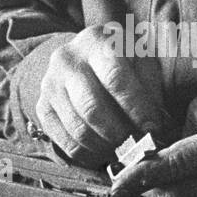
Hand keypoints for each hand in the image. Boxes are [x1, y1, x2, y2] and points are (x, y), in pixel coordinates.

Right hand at [35, 24, 170, 166]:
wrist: (85, 56)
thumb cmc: (123, 60)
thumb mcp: (142, 60)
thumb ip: (150, 88)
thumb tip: (153, 127)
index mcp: (96, 41)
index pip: (115, 77)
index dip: (136, 107)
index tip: (153, 128)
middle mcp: (67, 60)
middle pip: (92, 107)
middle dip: (120, 133)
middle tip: (138, 147)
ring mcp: (50, 84)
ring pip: (78, 128)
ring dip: (106, 147)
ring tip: (125, 151)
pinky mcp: (43, 107)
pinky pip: (64, 142)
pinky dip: (89, 155)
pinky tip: (106, 154)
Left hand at [109, 71, 196, 196]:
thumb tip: (178, 132)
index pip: (175, 164)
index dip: (142, 175)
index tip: (118, 182)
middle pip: (174, 193)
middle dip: (148, 187)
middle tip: (128, 175)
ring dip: (166, 192)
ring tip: (152, 176)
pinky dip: (188, 194)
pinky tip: (183, 178)